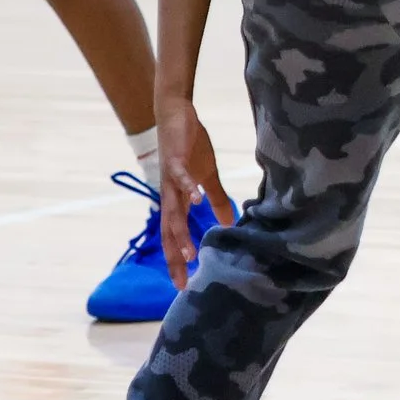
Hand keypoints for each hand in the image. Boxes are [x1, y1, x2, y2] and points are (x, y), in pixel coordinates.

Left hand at [157, 94, 237, 286]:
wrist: (175, 115)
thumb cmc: (190, 146)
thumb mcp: (206, 176)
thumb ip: (216, 199)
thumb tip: (229, 221)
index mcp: (178, 200)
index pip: (175, 236)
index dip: (178, 259)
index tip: (183, 284)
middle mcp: (170, 195)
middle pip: (170, 232)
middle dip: (175, 258)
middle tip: (181, 282)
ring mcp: (171, 179)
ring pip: (173, 212)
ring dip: (180, 233)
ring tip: (189, 254)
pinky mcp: (176, 160)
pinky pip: (182, 178)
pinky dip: (189, 189)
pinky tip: (198, 200)